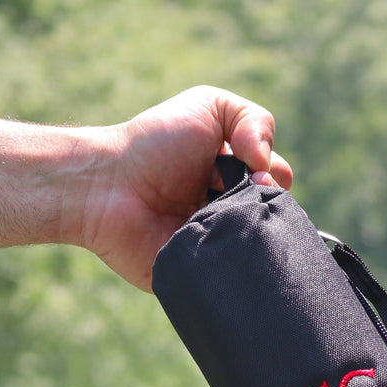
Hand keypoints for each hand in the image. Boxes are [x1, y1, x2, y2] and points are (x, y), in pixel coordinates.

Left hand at [75, 86, 293, 290]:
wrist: (108, 186)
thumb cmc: (155, 144)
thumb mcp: (210, 107)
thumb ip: (254, 119)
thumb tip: (270, 165)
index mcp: (234, 177)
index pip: (278, 184)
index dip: (274, 177)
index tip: (254, 171)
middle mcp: (228, 212)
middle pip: (274, 217)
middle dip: (265, 203)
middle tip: (240, 193)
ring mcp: (215, 245)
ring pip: (258, 249)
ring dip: (248, 230)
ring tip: (220, 215)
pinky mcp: (201, 275)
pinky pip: (232, 279)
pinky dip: (231, 261)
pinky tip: (216, 244)